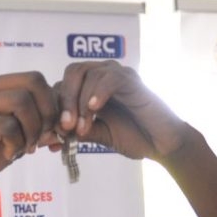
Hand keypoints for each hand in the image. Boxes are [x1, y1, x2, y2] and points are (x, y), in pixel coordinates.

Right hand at [0, 72, 58, 194]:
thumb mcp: (9, 139)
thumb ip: (33, 129)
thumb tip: (63, 128)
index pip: (35, 78)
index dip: (51, 104)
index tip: (49, 131)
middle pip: (34, 83)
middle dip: (47, 114)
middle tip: (39, 138)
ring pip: (22, 102)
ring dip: (32, 130)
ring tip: (23, 149)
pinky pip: (8, 126)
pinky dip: (16, 144)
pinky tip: (7, 155)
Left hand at [53, 60, 188, 161]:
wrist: (163, 144)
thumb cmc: (135, 137)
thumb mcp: (99, 135)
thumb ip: (78, 131)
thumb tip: (54, 133)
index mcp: (93, 85)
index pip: (64, 84)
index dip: (56, 106)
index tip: (56, 134)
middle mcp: (104, 74)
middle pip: (73, 72)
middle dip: (64, 99)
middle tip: (65, 126)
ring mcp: (118, 74)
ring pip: (88, 74)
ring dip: (80, 102)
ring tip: (82, 128)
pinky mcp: (132, 80)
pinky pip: (109, 78)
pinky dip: (98, 93)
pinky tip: (94, 110)